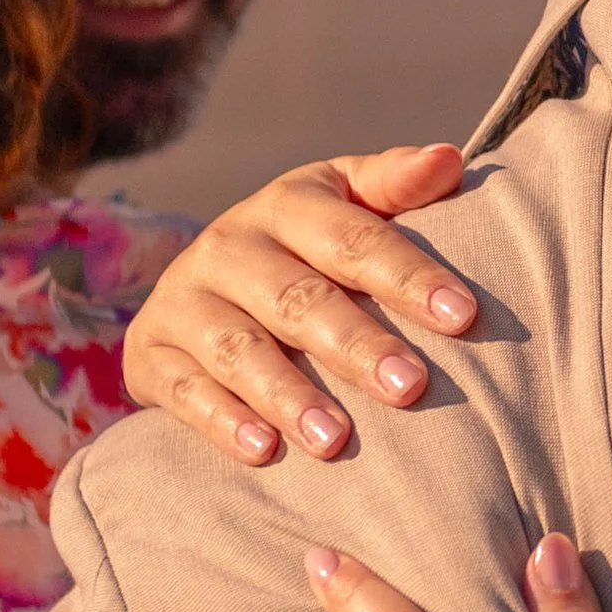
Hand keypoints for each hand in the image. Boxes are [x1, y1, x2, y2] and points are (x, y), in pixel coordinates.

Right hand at [122, 145, 479, 466]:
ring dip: (289, 395)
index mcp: (287, 203)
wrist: (206, 291)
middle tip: (411, 387)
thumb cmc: (310, 250)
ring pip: (240, 349)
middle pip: (298, 297)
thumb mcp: (349, 203)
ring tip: (337, 440)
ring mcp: (183, 299)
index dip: (408, 274)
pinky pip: (183, 389)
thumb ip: (398, 184)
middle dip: (356, 344)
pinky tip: (262, 450)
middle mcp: (228, 244)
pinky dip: (222, 419)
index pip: (353, 237)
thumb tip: (448, 160)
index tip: (463, 315)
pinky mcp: (148, 353)